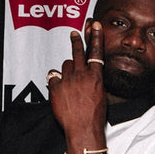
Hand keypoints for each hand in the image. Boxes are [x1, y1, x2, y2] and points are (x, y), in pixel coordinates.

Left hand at [49, 21, 106, 147]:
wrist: (83, 128)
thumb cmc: (94, 115)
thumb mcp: (101, 95)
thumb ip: (94, 82)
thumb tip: (88, 77)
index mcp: (96, 77)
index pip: (96, 52)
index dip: (95, 37)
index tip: (95, 26)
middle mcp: (81, 75)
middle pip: (78, 52)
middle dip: (76, 41)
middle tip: (74, 33)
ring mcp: (67, 80)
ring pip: (65, 65)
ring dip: (67, 69)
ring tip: (69, 79)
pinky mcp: (55, 87)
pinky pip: (53, 77)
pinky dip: (56, 80)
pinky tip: (59, 87)